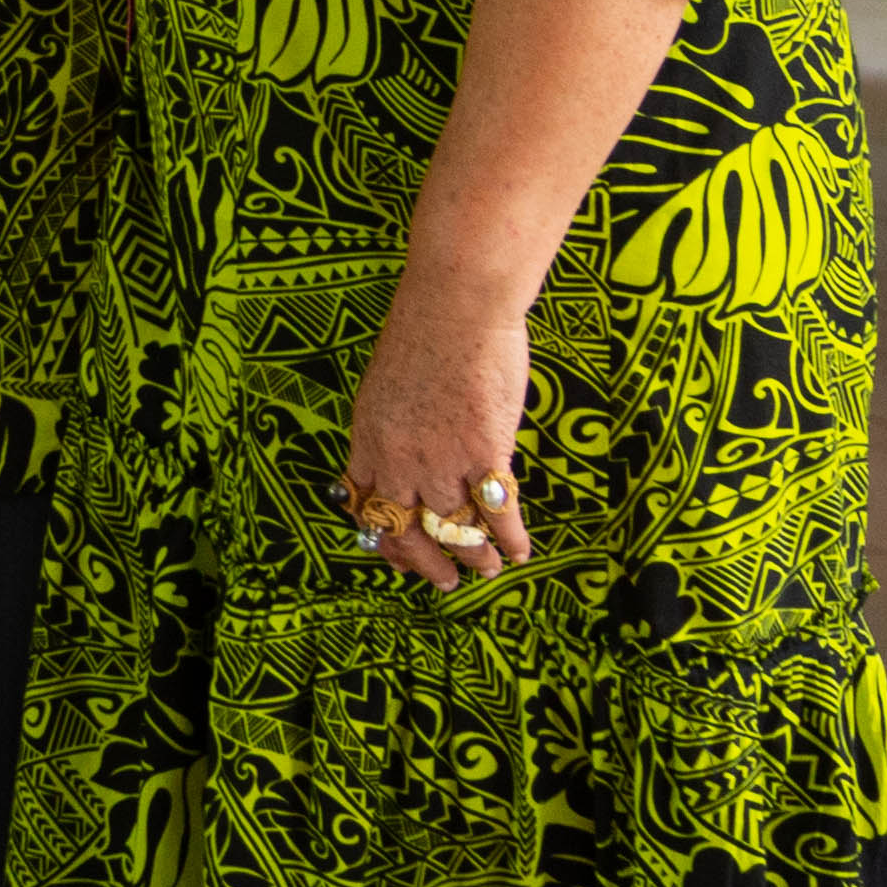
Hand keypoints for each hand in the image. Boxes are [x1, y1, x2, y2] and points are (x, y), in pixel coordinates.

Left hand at [338, 281, 533, 589]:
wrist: (455, 305)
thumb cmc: (423, 334)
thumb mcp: (386, 388)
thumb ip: (393, 430)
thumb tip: (407, 460)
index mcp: (368, 441)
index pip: (366, 509)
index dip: (384, 541)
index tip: (398, 558)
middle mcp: (399, 460)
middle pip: (408, 532)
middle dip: (428, 564)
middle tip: (447, 581)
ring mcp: (441, 461)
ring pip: (456, 529)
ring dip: (475, 555)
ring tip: (489, 567)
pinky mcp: (485, 454)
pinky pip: (499, 513)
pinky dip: (511, 538)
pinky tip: (520, 550)